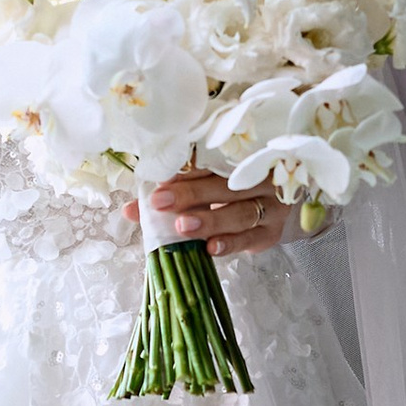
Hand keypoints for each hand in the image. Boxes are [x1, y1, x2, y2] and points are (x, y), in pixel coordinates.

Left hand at [130, 167, 292, 260]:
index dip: (187, 167)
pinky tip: (210, 248)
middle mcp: (258, 178)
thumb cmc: (232, 191)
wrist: (275, 206)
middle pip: (224, 185)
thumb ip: (171, 193)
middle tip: (161, 202)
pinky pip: (250, 238)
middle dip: (191, 194)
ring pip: (240, 212)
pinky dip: (230, 244)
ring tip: (183, 227)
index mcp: (240, 157)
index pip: (213, 158)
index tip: (161, 177)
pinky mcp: (271, 232)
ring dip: (210, 220)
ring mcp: (269, 206)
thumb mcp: (206, 184)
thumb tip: (130, 210)